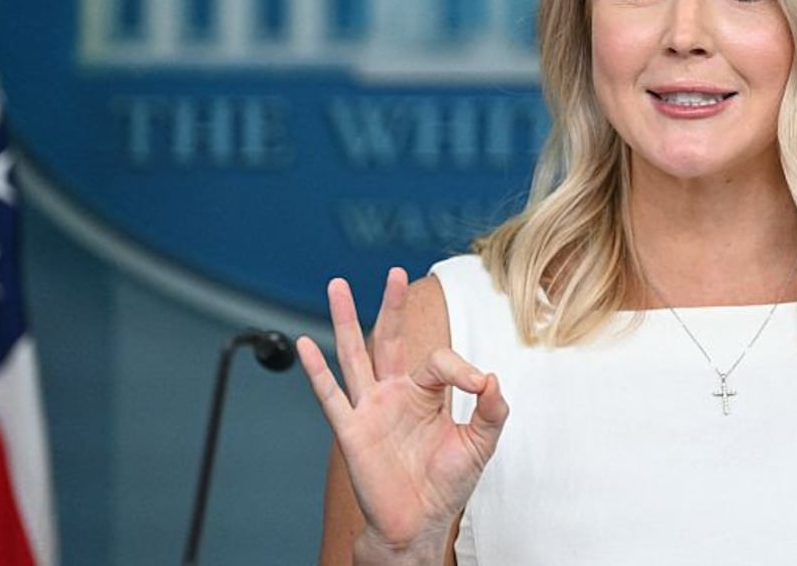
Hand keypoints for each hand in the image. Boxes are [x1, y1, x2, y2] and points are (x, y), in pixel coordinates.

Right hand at [298, 267, 508, 558]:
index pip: (440, 360)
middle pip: (389, 339)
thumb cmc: (447, 484)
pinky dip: (316, 371)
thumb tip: (492, 378)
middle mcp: (394, 394)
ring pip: (354, 355)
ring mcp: (370, 409)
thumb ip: (491, 410)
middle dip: (391, 306)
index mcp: (425, 393)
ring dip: (345, 320)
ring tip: (338, 285)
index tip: (479, 385)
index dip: (461, 367)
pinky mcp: (351, 431)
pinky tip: (305, 344)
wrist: (419, 523)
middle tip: (395, 273)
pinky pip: (331, 396)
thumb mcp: (479, 443)